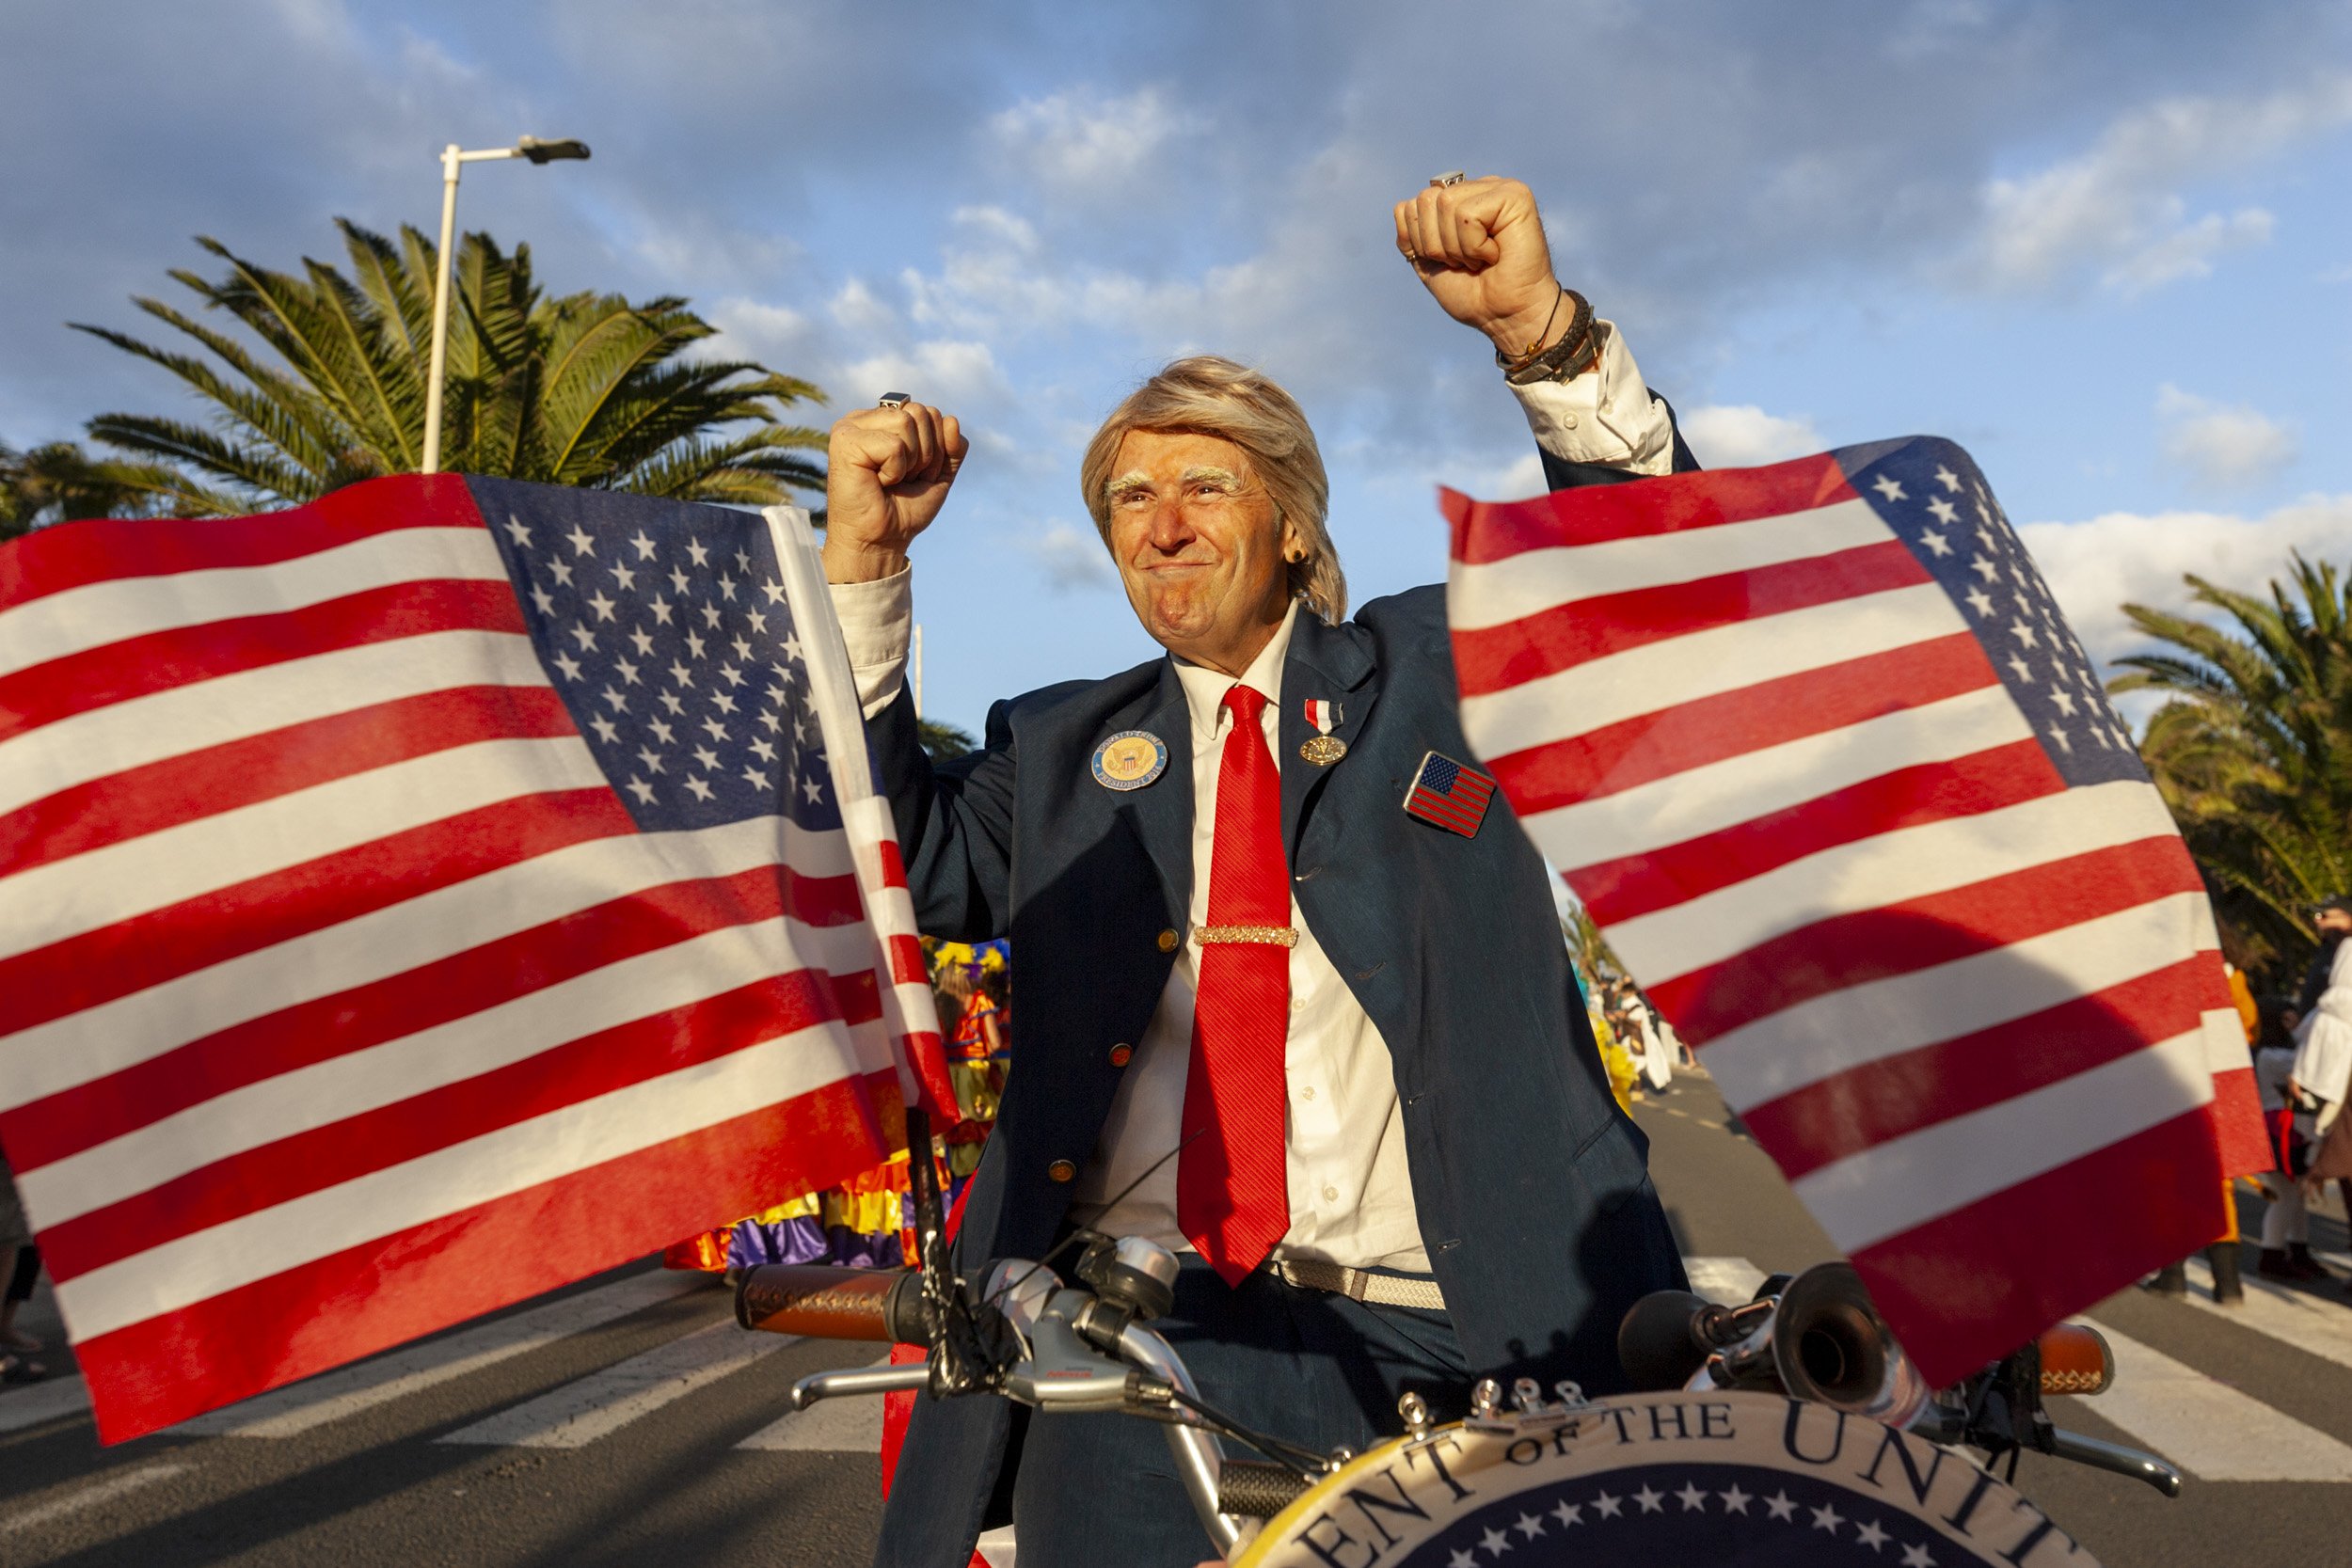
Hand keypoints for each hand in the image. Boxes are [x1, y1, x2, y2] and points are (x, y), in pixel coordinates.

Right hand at [821, 401, 968, 582]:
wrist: (881, 541)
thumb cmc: (904, 509)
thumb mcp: (939, 474)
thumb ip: (953, 447)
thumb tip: (952, 419)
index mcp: (886, 420)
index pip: (930, 413)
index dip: (935, 449)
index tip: (914, 475)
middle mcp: (867, 419)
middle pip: (920, 412)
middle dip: (925, 453)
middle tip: (903, 479)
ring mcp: (852, 427)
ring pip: (907, 422)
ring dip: (909, 461)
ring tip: (890, 479)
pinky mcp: (844, 441)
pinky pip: (894, 446)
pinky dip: (895, 471)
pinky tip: (877, 482)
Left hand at [1393, 176, 1567, 358]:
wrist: (1505, 317)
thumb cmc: (1474, 294)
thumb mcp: (1429, 262)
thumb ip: (1411, 233)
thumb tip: (1403, 206)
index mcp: (1458, 200)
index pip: (1410, 207)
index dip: (1420, 243)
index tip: (1448, 263)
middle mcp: (1478, 189)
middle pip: (1426, 200)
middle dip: (1437, 244)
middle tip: (1466, 263)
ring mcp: (1498, 188)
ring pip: (1446, 204)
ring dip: (1458, 247)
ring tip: (1481, 259)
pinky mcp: (1515, 195)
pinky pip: (1467, 214)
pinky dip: (1474, 245)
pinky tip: (1495, 255)